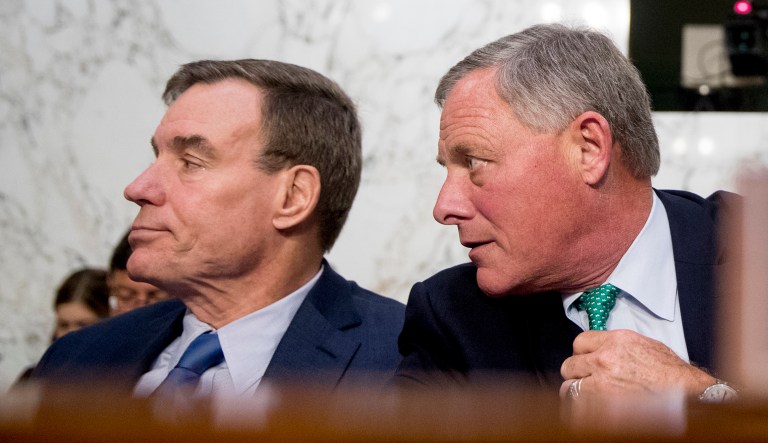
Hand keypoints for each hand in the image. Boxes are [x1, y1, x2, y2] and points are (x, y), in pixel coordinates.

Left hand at [559, 329, 714, 398]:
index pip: (579, 342)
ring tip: (585, 397)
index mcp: (615, 341)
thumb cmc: (671, 373)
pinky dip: (580, 409)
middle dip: (576, 374)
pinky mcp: (603, 405)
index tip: (584, 360)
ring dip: (576, 392)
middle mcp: (604, 359)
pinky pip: (577, 407)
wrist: (687, 394)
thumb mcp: (644, 345)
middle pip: (569, 365)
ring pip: (569, 387)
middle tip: (584, 380)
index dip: (580, 353)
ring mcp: (602, 383)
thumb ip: (617, 345)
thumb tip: (601, 349)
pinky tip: (590, 410)